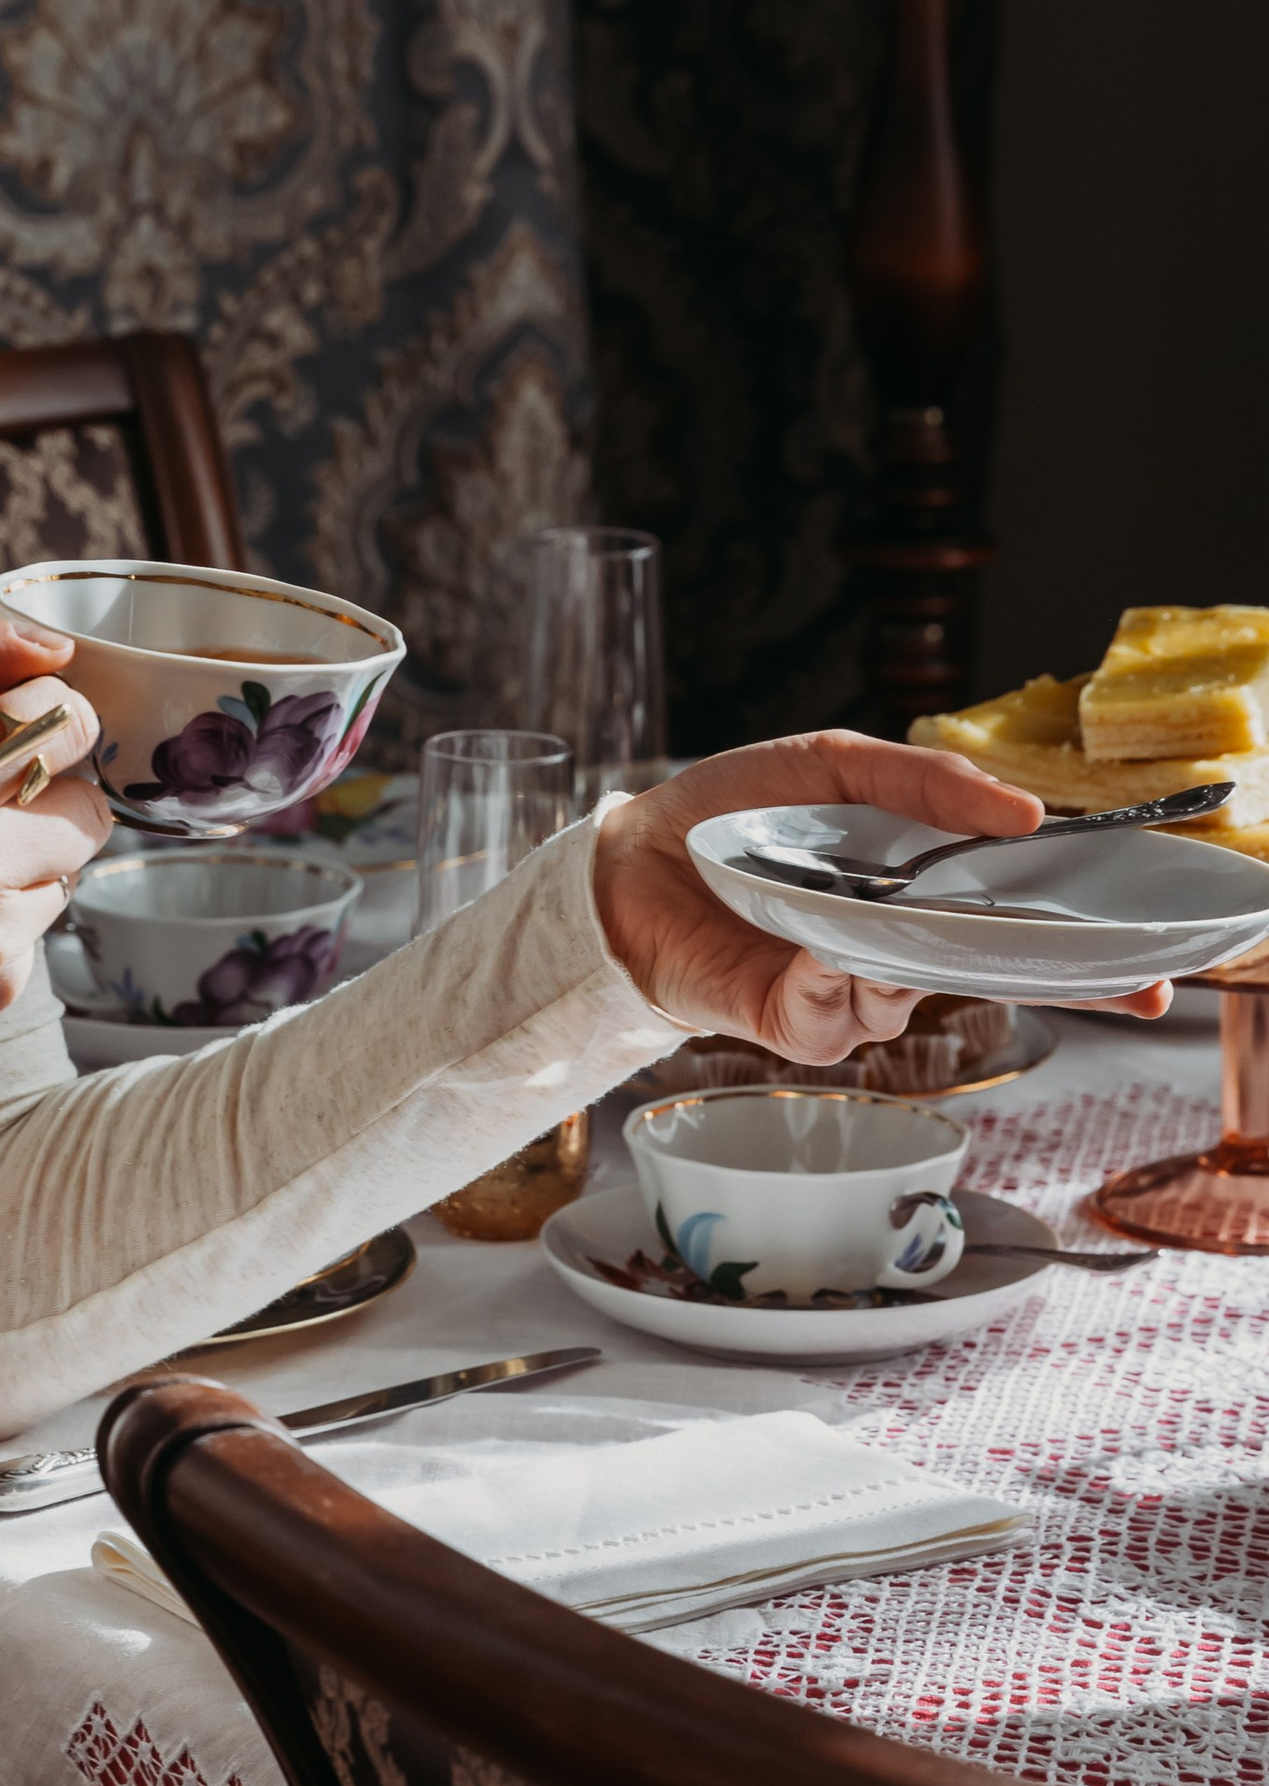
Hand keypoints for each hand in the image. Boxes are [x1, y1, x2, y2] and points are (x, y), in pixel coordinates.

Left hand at [591, 731, 1173, 1060]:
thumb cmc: (733, 810)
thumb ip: (924, 782)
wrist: (632, 855)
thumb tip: (1022, 809)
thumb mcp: (834, 764)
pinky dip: (841, 979)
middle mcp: (897, 945)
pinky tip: (824, 948)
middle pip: (998, 976)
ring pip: (921, 995)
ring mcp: (851, 989)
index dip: (1086, 946)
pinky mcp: (798, 1022)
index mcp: (920, 887)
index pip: (1019, 921)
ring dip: (919, 958)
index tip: (1152, 959)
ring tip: (897, 914)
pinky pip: (845, 1017)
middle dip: (1065, 982)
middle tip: (1135, 988)